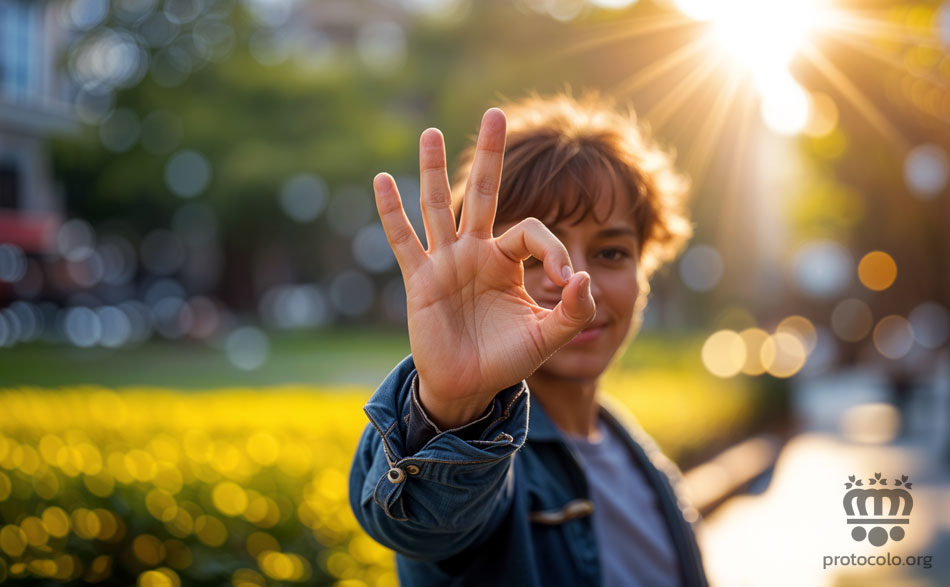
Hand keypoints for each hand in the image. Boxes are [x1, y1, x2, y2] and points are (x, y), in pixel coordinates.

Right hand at [373, 108, 595, 429]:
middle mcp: (476, 252)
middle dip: (490, 155)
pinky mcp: (420, 279)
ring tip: (430, 132)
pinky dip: (392, 212)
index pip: (530, 230)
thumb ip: (571, 310)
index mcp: (508, 261)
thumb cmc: (506, 359)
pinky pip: (404, 241)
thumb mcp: (547, 337)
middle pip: (483, 193)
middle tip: (496, 113)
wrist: (468, 386)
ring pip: (438, 207)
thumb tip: (583, 276)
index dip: (554, 247)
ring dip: (433, 170)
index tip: (566, 278)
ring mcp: (445, 262)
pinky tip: (382, 181)